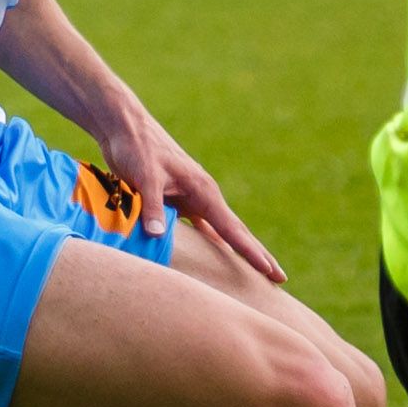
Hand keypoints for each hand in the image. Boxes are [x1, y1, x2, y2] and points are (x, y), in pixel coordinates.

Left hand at [100, 107, 284, 286]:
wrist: (126, 127)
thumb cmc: (138, 148)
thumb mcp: (145, 177)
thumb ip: (153, 206)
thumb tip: (157, 236)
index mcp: (203, 190)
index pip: (232, 228)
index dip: (250, 252)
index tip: (269, 270)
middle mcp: (203, 196)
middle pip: (236, 232)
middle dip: (258, 255)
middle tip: (281, 279)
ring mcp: (192, 199)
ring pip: (221, 232)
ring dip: (238, 251)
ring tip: (258, 272)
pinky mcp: (177, 201)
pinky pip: (200, 227)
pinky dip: (212, 243)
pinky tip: (217, 258)